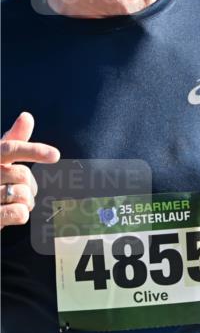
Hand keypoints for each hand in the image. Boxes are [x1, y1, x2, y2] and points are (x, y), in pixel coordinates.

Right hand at [1, 112, 59, 229]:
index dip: (34, 151)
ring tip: (14, 203)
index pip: (11, 148)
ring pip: (23, 194)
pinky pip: (19, 213)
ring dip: (27, 202)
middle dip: (30, 186)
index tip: (55, 155)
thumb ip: (13, 140)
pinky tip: (10, 214)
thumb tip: (27, 117)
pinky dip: (20, 215)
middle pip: (23, 174)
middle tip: (21, 192)